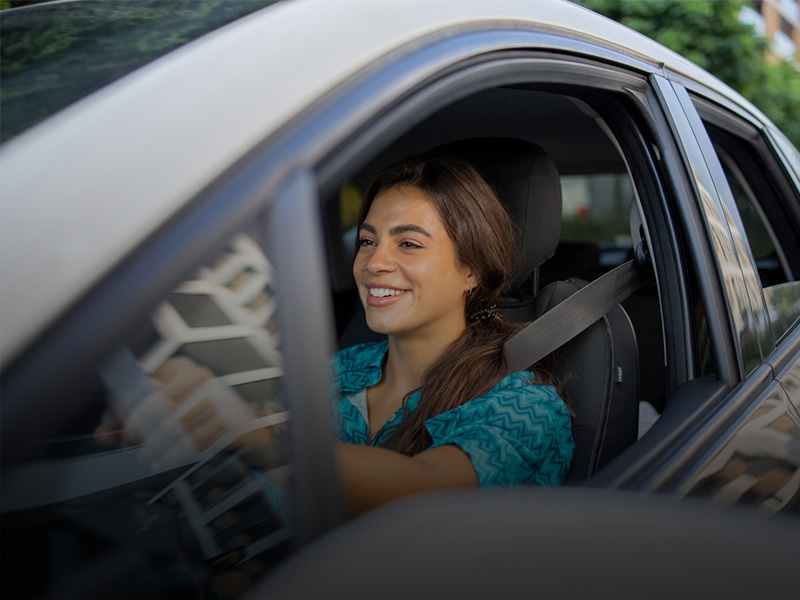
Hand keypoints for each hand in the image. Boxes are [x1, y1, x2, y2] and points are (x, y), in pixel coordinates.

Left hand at [96, 356, 274, 469]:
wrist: (240, 425)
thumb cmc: (195, 415)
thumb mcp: (161, 409)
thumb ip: (128, 418)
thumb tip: (102, 434)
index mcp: (177, 366)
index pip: (140, 383)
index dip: (121, 409)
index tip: (112, 430)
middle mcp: (198, 375)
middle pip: (157, 402)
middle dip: (138, 427)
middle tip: (129, 444)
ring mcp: (217, 394)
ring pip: (175, 421)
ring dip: (156, 444)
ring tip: (147, 456)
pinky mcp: (229, 416)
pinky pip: (196, 437)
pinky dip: (176, 452)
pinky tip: (165, 460)